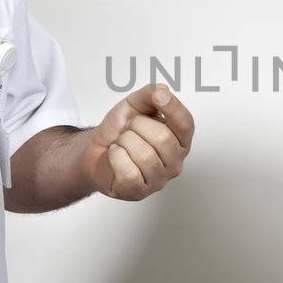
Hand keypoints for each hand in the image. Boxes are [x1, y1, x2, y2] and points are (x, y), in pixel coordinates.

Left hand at [79, 85, 193, 200]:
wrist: (96, 151)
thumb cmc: (120, 131)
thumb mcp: (134, 106)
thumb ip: (149, 95)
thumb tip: (162, 91)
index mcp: (179, 139)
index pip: (186, 124)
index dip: (173, 108)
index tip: (159, 96)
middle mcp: (175, 161)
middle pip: (162, 138)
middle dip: (136, 127)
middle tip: (128, 129)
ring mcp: (160, 179)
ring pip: (144, 155)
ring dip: (124, 143)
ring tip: (122, 144)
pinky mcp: (140, 192)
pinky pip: (129, 171)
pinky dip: (115, 157)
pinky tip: (116, 156)